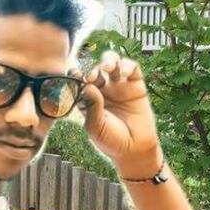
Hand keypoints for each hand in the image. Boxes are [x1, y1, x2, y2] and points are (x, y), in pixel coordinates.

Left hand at [71, 51, 162, 167]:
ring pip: (112, 64)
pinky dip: (126, 65)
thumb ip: (91, 106)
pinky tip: (122, 73)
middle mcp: (103, 90)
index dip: (77, 75)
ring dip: (108, 60)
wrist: (134, 148)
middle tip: (91, 76)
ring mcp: (119, 86)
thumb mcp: (96, 126)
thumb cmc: (111, 140)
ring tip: (106, 67)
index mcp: (88, 99)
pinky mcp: (135, 84)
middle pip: (95, 70)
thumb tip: (87, 85)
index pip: (80, 81)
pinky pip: (131, 68)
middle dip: (92, 69)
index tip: (74, 74)